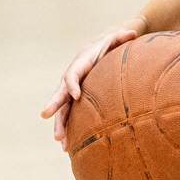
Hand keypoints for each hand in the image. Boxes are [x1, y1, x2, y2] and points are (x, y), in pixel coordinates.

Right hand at [41, 25, 141, 140]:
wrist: (100, 52)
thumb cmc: (110, 46)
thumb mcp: (116, 38)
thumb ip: (123, 36)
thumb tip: (133, 32)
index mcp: (80, 64)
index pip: (72, 74)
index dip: (72, 84)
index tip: (75, 96)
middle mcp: (72, 78)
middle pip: (60, 93)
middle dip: (54, 105)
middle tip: (46, 115)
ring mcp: (72, 91)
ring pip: (62, 109)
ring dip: (60, 125)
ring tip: (60, 142)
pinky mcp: (76, 101)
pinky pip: (69, 116)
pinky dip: (68, 130)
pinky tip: (68, 148)